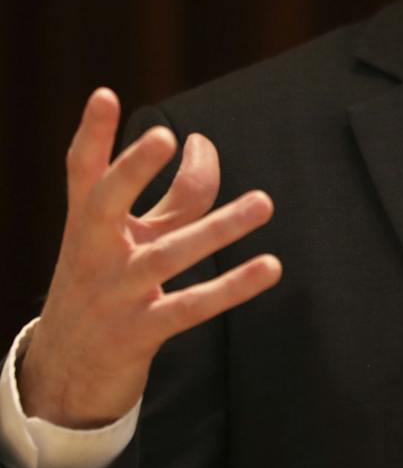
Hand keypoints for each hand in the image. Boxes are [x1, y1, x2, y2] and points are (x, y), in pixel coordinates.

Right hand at [18, 88, 281, 427]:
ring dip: (219, 228)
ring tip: (263, 202)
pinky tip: (270, 267)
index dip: (93, 134)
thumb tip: (203, 145)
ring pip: (168, 255)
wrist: (66, 373)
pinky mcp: (140, 332)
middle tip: (164, 136)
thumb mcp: (131, 239)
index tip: (105, 94)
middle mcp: (94, 254)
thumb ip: (172, 196)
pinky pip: (192, 305)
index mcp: (85, 225)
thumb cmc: (107, 286)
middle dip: (132, 169)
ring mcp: (115, 294)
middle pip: (106, 204)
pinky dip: (233, 287)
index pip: (83, 172)